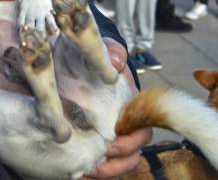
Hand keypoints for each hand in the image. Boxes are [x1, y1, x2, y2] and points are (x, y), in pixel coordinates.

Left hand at [80, 40, 151, 178]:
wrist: (74, 64)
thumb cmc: (94, 60)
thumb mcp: (104, 50)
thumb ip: (113, 52)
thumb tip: (116, 62)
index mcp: (130, 109)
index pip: (142, 132)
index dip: (132, 139)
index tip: (114, 137)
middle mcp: (122, 129)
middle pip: (132, 155)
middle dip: (119, 161)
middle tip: (101, 155)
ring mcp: (106, 140)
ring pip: (116, 167)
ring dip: (105, 171)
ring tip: (87, 169)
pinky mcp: (88, 148)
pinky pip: (94, 170)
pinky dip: (87, 175)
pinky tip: (76, 172)